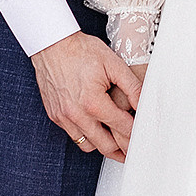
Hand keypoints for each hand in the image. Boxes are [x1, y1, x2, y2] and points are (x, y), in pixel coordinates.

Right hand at [31, 29, 136, 160]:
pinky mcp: (55, 115)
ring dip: (103, 145)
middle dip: (122, 151)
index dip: (136, 133)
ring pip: (87, 145)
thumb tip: (143, 104)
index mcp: (93, 102)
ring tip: (116, 142)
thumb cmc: (81, 50)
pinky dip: (86, 136)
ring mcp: (63, 117)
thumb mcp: (113, 63)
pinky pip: (74, 136)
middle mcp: (76, 114)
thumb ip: (131, 86)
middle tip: (133, 151)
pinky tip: (96, 129)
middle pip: (105, 146)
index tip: (144, 136)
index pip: (121, 128)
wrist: (51, 43)